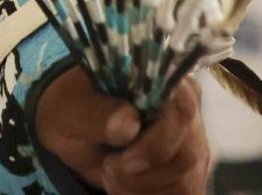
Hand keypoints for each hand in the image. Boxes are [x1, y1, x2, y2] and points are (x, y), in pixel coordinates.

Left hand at [34, 68, 207, 193]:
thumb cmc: (72, 107)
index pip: (182, 110)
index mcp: (158, 77)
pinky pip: (184, 193)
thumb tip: (129, 122)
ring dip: (141, 187)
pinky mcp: (190, 169)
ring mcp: (192, 140)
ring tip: (112, 171)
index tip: (123, 161)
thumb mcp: (68, 106)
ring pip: (184, 181)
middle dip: (140, 171)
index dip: (155, 143)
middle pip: (185, 154)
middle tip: (108, 166)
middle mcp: (186, 106)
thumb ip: (95, 112)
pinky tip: (126, 184)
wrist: (74, 128)